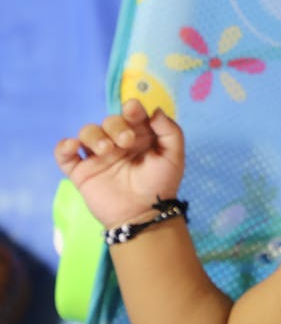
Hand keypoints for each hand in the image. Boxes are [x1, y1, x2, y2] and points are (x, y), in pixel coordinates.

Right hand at [54, 98, 184, 228]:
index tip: (133, 110)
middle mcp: (118, 142)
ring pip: (88, 132)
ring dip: (94, 135)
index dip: (132, 108)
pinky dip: (64, 147)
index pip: (132, 114)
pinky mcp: (81, 171)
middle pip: (110, 121)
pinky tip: (73, 147)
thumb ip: (170, 131)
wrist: (143, 215)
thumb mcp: (173, 157)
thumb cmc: (160, 185)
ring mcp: (98, 156)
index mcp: (140, 136)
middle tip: (126, 142)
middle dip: (116, 126)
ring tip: (106, 151)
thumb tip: (155, 111)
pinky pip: (64, 154)